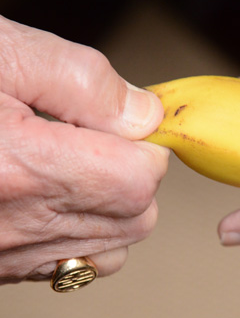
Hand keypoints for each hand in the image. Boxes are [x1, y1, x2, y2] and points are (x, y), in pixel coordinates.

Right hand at [0, 16, 168, 282]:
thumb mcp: (1, 54)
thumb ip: (84, 82)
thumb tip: (144, 115)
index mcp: (18, 168)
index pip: (139, 178)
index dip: (147, 144)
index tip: (128, 121)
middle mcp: (13, 225)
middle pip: (136, 217)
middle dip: (135, 173)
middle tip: (98, 136)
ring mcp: (4, 255)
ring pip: (111, 246)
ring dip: (114, 204)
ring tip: (75, 162)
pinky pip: (71, 263)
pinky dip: (83, 231)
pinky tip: (56, 194)